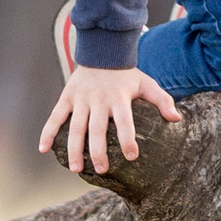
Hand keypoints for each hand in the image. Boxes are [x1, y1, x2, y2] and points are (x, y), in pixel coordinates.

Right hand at [41, 50, 178, 181]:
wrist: (102, 51)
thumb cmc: (127, 75)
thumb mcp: (147, 83)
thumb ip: (163, 100)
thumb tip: (177, 119)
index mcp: (119, 98)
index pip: (125, 121)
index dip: (128, 138)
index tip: (131, 156)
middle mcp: (99, 99)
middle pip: (97, 129)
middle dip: (98, 151)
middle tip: (101, 169)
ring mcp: (81, 99)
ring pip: (76, 127)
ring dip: (74, 149)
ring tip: (76, 169)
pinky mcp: (67, 97)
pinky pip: (55, 117)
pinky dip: (47, 132)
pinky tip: (43, 149)